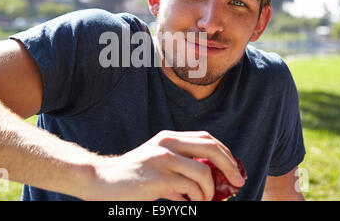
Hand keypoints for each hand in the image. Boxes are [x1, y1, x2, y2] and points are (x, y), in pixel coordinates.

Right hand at [87, 130, 245, 200]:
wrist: (102, 180)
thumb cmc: (133, 173)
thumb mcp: (157, 160)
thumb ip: (180, 164)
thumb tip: (211, 178)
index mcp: (168, 137)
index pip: (206, 139)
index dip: (225, 153)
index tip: (234, 168)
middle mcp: (167, 143)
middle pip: (211, 149)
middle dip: (230, 166)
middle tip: (238, 182)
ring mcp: (162, 160)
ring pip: (203, 174)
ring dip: (209, 192)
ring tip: (203, 200)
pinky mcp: (158, 179)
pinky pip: (189, 190)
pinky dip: (195, 199)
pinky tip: (187, 202)